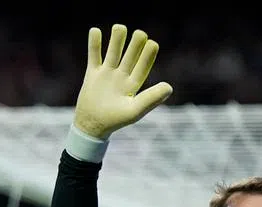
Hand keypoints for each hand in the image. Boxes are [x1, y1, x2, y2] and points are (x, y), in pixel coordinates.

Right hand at [74, 24, 173, 139]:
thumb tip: (169, 87)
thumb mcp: (135, 110)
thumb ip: (151, 98)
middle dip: (135, 45)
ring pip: (113, 52)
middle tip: (140, 34)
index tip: (152, 43)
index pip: (143, 66)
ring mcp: (107, 74)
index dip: (148, 55)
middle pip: (130, 56)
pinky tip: (95, 30)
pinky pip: (94, 55)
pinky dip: (94, 43)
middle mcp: (122, 77)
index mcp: (133, 85)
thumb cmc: (116, 120)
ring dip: (117, 40)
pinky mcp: (93, 74)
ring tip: (120, 27)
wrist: (92, 126)